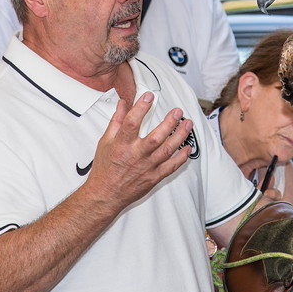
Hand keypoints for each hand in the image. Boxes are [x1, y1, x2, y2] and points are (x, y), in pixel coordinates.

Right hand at [87, 92, 192, 209]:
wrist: (105, 194)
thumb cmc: (105, 169)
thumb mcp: (105, 141)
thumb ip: (117, 121)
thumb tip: (123, 104)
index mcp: (122, 144)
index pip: (132, 122)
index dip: (141, 107)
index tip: (149, 96)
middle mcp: (136, 155)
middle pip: (156, 137)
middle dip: (169, 122)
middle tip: (177, 112)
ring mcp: (146, 167)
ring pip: (167, 150)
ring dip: (180, 136)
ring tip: (187, 124)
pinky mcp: (154, 177)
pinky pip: (171, 166)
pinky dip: (181, 157)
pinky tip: (187, 147)